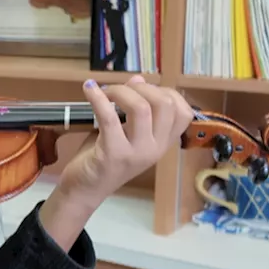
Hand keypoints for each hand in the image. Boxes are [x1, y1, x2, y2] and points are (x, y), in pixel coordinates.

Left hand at [39, 76, 190, 248]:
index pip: (183, 112)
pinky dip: (97, 97)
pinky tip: (89, 88)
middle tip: (121, 90)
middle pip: (165, 104)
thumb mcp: (125, 132)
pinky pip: (109, 116)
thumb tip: (138, 79)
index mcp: (163, 144)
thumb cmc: (105, 159)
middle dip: (142, 87)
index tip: (145, 90)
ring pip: (141, 107)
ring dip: (121, 91)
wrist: (85, 190)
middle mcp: (155, 149)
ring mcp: (136, 152)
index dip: (166, 92)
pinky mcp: (113, 153)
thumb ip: (133, 107)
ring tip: (105, 92)